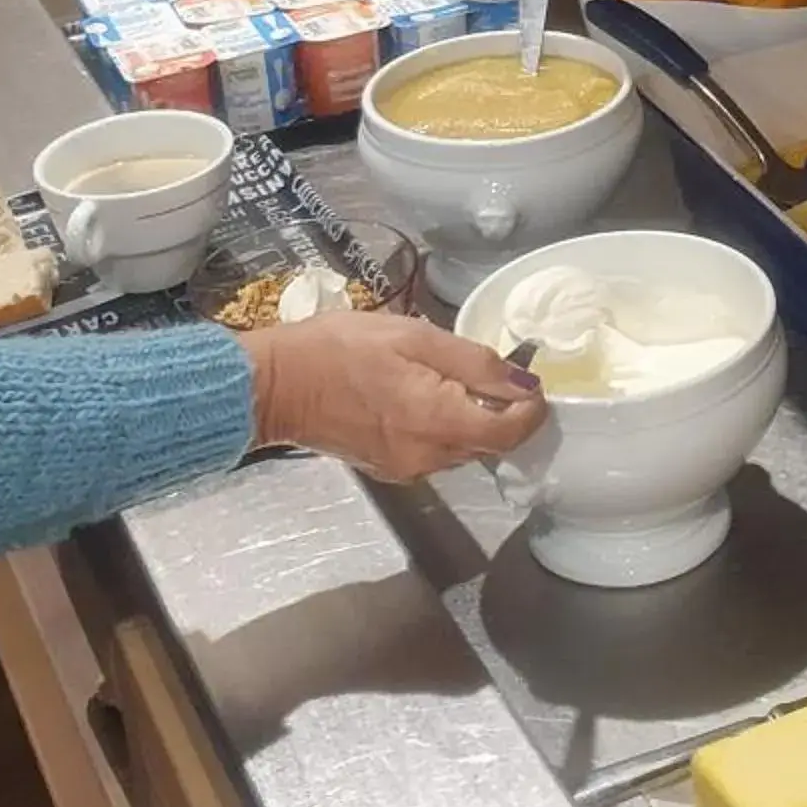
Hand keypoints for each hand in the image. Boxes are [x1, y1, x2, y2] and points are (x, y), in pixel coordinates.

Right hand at [243, 312, 545, 482]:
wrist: (275, 385)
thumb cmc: (341, 349)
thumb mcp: (414, 337)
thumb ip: (475, 363)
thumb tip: (526, 384)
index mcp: (440, 422)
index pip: (512, 433)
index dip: (532, 409)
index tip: (532, 383)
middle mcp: (429, 456)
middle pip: (490, 444)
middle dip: (502, 413)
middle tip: (492, 372)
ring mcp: (407, 468)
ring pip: (463, 450)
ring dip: (471, 420)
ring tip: (451, 378)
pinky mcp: (388, 468)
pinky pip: (435, 453)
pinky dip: (443, 428)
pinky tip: (423, 396)